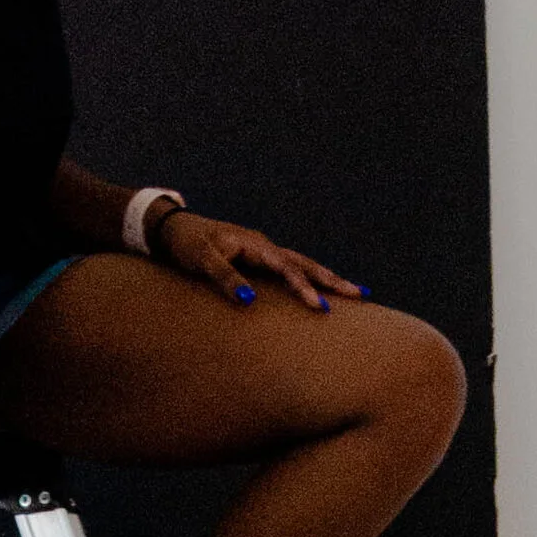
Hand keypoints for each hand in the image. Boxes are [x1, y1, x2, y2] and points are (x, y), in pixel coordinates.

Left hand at [150, 207, 361, 314]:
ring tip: (353, 292)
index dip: (304, 288)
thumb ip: (225, 278)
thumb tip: (249, 300)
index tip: (320, 307)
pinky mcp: (259, 258)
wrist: (175, 229)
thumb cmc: (187, 245)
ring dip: (327, 278)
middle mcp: (265, 246)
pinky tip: (320, 288)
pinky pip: (292, 268)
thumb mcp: (202, 261)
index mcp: (256, 245)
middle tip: (362, 295)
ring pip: (303, 264)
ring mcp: (264, 251)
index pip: (287, 268)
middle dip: (333, 280)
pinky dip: (310, 278)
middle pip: (306, 263)